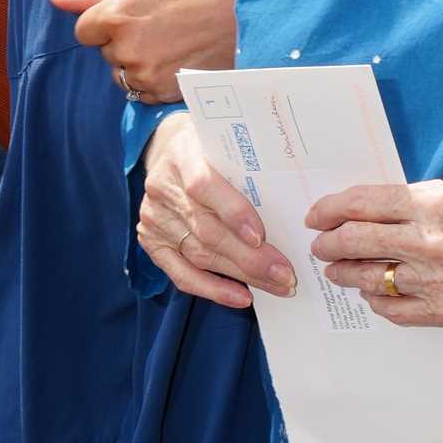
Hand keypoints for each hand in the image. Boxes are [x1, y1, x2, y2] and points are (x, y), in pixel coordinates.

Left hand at [50, 0, 240, 100]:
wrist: (240, 13)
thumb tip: (55, 0)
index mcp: (115, 15)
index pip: (86, 31)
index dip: (108, 22)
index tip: (137, 15)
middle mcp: (126, 48)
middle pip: (106, 54)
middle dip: (124, 43)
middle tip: (161, 27)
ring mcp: (145, 74)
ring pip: (123, 75)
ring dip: (138, 65)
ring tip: (170, 45)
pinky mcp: (164, 92)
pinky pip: (142, 94)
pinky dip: (154, 82)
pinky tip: (176, 62)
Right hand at [137, 112, 294, 308]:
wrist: (170, 150)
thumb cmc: (213, 149)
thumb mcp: (228, 145)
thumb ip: (250, 167)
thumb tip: (292, 206)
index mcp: (183, 153)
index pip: (203, 185)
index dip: (232, 212)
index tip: (260, 236)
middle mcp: (163, 187)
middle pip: (207, 230)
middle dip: (250, 257)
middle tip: (286, 274)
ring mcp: (154, 217)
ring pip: (201, 255)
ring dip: (242, 275)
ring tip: (276, 285)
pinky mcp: (151, 242)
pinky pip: (182, 274)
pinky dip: (213, 289)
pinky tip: (242, 297)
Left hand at [306, 180, 442, 326]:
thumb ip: (412, 203)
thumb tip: (362, 212)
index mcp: (436, 202)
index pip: (363, 203)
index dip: (331, 209)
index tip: (317, 214)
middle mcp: (434, 241)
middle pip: (357, 241)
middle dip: (329, 243)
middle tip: (320, 245)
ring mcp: (440, 281)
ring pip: (370, 279)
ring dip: (347, 273)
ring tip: (341, 269)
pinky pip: (394, 310)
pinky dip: (377, 300)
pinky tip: (375, 292)